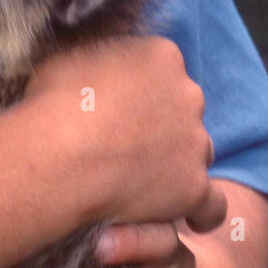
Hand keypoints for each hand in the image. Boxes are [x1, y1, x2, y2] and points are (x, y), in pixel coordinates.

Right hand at [24, 36, 224, 231]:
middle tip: (126, 142)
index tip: (120, 105)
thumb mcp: (71, 54)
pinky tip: (188, 216)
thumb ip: (100, 52)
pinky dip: (201, 210)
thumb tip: (103, 51)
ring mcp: (195, 142)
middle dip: (162, 122)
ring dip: (177, 162)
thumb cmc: (54, 102)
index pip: (161, 68)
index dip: (140, 89)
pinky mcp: (194, 186)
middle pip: (183, 108)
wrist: (59, 156)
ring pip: (197, 151)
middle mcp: (188, 94)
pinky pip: (212, 204)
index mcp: (161, 56)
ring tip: (142, 180)